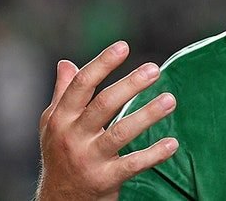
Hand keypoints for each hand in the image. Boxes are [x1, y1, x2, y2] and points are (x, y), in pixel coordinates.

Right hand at [36, 41, 177, 200]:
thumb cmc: (60, 154)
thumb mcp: (53, 125)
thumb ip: (62, 94)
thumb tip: (65, 63)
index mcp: (61, 118)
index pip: (81, 85)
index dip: (102, 64)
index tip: (124, 46)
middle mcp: (72, 136)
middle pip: (103, 105)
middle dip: (130, 85)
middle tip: (154, 69)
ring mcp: (88, 159)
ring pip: (121, 133)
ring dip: (148, 115)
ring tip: (171, 100)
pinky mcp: (105, 179)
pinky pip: (132, 164)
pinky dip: (154, 154)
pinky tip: (173, 143)